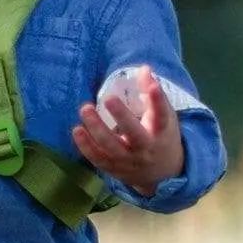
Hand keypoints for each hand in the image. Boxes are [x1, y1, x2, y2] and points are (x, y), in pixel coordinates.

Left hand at [72, 67, 184, 196]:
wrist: (163, 173)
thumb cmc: (161, 137)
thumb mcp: (164, 117)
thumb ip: (153, 94)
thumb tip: (143, 69)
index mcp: (161, 133)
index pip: (162, 116)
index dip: (157, 101)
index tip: (153, 85)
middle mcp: (146, 148)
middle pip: (135, 134)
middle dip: (122, 117)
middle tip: (109, 98)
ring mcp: (129, 161)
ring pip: (112, 147)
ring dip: (97, 129)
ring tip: (85, 109)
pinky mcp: (115, 169)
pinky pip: (98, 158)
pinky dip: (86, 146)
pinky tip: (77, 130)